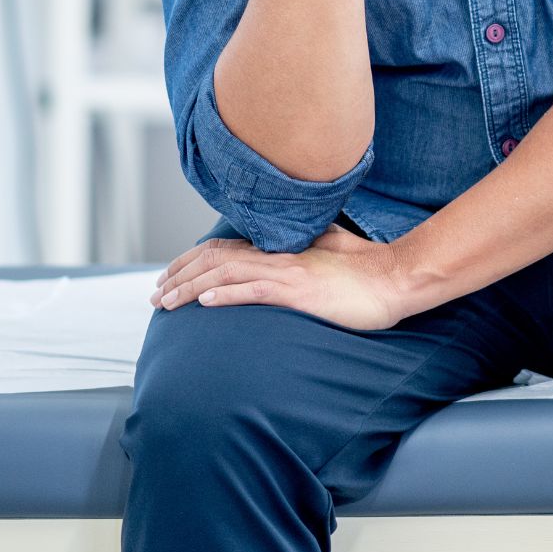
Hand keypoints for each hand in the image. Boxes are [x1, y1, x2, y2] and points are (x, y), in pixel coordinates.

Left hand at [151, 227, 414, 329]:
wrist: (397, 278)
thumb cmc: (368, 270)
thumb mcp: (328, 253)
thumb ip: (303, 250)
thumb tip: (288, 250)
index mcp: (283, 248)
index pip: (225, 249)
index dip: (191, 261)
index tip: (169, 277)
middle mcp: (280, 255)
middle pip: (216, 259)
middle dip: (180, 277)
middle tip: (156, 297)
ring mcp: (289, 272)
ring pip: (228, 273)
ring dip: (192, 288)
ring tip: (167, 302)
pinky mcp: (302, 291)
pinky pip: (258, 290)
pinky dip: (229, 293)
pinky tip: (207, 302)